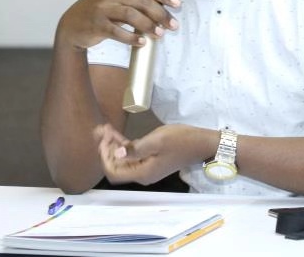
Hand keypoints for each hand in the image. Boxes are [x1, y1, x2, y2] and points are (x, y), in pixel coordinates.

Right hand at [57, 0, 179, 49]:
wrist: (72, 25)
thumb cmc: (98, 12)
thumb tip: (162, 5)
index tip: (177, 4)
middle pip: (142, 1)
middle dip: (161, 13)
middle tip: (172, 25)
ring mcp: (103, 9)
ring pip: (131, 15)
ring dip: (149, 25)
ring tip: (159, 34)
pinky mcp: (97, 25)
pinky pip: (118, 32)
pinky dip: (132, 38)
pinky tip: (142, 42)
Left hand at [94, 123, 211, 185]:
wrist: (201, 143)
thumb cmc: (181, 140)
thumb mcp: (157, 141)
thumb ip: (135, 149)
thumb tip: (116, 154)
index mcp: (143, 173)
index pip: (114, 171)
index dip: (105, 156)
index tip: (104, 138)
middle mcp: (142, 174)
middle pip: (116, 166)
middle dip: (106, 149)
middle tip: (102, 130)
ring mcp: (146, 168)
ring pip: (122, 160)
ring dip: (113, 145)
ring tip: (106, 129)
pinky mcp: (150, 160)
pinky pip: (132, 155)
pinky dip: (123, 145)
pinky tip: (116, 133)